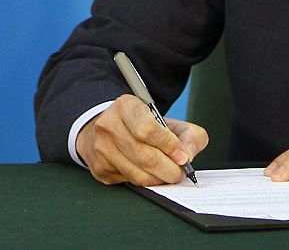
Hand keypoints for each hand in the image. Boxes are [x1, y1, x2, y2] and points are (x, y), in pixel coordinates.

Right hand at [74, 94, 208, 185]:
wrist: (110, 128)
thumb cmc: (142, 125)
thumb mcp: (168, 120)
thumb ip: (188, 134)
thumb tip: (188, 155)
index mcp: (125, 106)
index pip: (147, 129)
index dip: (169, 145)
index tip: (183, 155)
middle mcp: (109, 126)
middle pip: (144, 157)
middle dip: (168, 169)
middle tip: (180, 171)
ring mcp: (102, 149)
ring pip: (137, 174)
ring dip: (159, 178)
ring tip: (169, 174)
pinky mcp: (100, 168)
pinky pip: (129, 182)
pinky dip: (146, 182)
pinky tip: (151, 174)